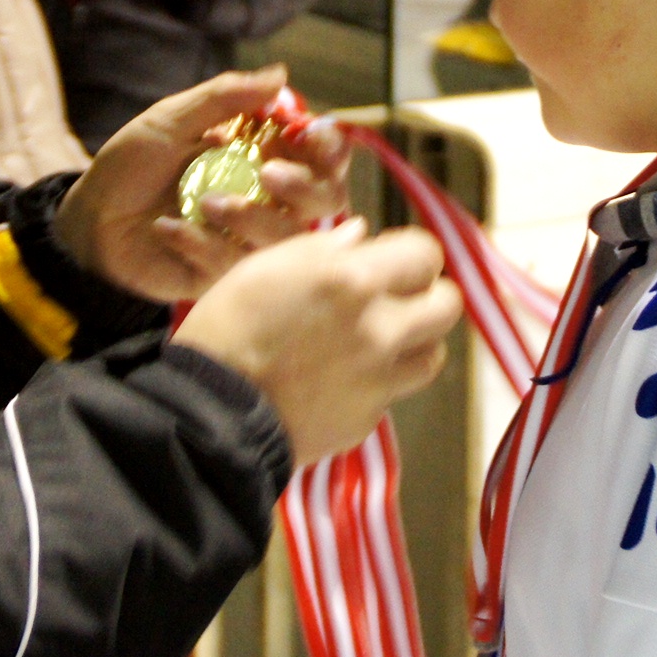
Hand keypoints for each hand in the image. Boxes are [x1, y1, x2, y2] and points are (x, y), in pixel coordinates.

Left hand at [56, 67, 352, 302]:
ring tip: (204, 203)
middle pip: (326, 201)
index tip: (307, 135)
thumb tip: (280, 75)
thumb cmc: (131, 166)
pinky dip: (201, 243)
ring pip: (288, 240)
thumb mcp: (172, 120)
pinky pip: (237, 266)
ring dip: (252, 217)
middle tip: (268, 175)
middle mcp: (267, 200)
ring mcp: (248, 240)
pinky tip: (167, 229)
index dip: (327, 148)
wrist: (88, 219)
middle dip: (305, 187)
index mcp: (263, 158)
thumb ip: (225, 98)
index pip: (321, 156)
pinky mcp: (223, 276)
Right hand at [175, 222, 462, 462]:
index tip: (391, 260)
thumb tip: (362, 237)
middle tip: (395, 298)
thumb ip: (322, 249)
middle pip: (447, 304)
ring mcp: (379, 379)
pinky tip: (343, 378)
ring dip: (413, 342)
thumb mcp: (264, 268)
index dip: (410, 254)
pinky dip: (378, 382)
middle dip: (426, 296)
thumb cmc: (226, 328)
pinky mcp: (367, 419)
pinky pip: (393, 393)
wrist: (209, 412)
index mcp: (353, 280)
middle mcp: (380, 329)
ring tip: (379, 340)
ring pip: (433, 354)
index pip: (425, 253)